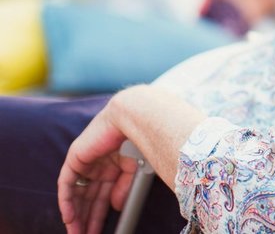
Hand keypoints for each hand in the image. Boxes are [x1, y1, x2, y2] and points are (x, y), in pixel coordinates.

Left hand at [57, 101, 135, 233]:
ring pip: (76, 194)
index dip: (100, 215)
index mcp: (112, 166)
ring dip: (76, 215)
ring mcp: (85, 162)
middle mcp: (97, 165)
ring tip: (76, 233)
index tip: (99, 231)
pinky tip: (69, 218)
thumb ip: (123, 188)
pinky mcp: (75, 158)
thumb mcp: (135, 170)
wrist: (134, 119)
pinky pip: (66, 184)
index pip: (102, 195)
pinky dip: (66, 202)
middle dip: (86, 219)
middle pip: (88, 198)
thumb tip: (115, 207)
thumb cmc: (141, 139)